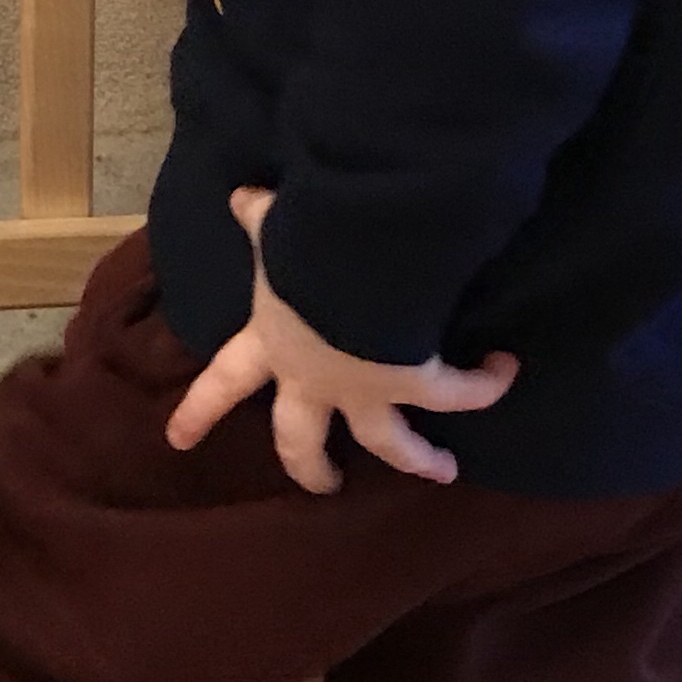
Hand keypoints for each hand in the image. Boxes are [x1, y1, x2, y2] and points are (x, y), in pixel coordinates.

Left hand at [165, 187, 516, 492]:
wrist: (351, 264)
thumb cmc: (304, 245)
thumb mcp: (275, 229)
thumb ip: (260, 218)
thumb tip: (241, 195)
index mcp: (272, 342)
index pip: (224, 381)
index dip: (199, 410)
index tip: (177, 441)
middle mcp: (314, 377)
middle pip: (301, 438)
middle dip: (308, 466)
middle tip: (321, 485)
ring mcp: (366, 390)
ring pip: (389, 444)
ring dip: (418, 459)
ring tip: (440, 470)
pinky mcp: (418, 385)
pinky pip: (458, 394)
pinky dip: (485, 382)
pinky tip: (504, 371)